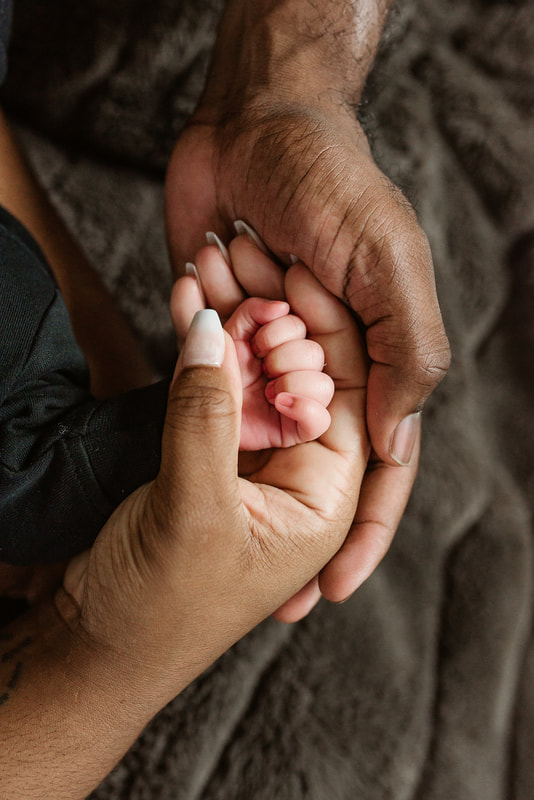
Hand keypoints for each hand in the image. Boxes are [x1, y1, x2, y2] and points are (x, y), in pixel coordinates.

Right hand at [56, 263, 368, 710]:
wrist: (98, 647)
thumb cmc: (160, 610)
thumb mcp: (196, 513)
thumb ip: (207, 416)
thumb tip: (214, 330)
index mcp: (326, 504)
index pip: (347, 400)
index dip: (322, 333)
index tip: (291, 273)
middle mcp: (299, 479)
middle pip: (300, 378)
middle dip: (271, 317)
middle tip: (242, 255)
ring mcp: (251, 463)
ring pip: (253, 376)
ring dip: (230, 322)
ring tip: (207, 263)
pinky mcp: (208, 455)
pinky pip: (213, 389)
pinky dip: (199, 349)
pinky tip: (186, 302)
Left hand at [165, 37, 449, 604]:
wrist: (255, 119)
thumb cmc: (336, 182)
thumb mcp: (391, 264)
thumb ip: (408, 354)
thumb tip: (398, 442)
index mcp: (383, 364)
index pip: (379, 472)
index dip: (358, 537)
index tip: (325, 593)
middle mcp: (331, 369)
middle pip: (308, 460)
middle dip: (277, 501)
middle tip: (241, 559)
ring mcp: (273, 351)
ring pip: (250, 418)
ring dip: (226, 414)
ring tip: (199, 420)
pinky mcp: (223, 328)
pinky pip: (205, 371)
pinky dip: (194, 366)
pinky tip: (182, 352)